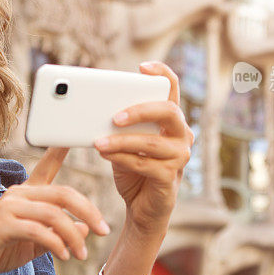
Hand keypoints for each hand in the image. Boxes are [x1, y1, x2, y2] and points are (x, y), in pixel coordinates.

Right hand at [0, 147, 109, 274]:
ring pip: (54, 214)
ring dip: (73, 236)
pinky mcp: (1, 226)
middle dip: (89, 211)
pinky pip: (38, 230)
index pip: (47, 166)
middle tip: (104, 230)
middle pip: (63, 194)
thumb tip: (84, 227)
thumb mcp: (36, 242)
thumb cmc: (0, 251)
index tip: (78, 136)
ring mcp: (7, 208)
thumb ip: (58, 233)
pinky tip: (64, 256)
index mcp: (26, 193)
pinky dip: (56, 244)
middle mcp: (17, 194)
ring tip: (82, 254)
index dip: (62, 150)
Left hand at [93, 61, 193, 236]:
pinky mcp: (170, 178)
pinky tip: (105, 154)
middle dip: (140, 110)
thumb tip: (92, 107)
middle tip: (114, 116)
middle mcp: (182, 135)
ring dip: (121, 140)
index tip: (142, 67)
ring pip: (152, 141)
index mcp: (171, 119)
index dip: (162, 73)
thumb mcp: (123, 140)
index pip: (173, 88)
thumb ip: (118, 124)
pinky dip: (122, 158)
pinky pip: (145, 164)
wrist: (140, 207)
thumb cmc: (133, 167)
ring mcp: (179, 157)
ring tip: (98, 141)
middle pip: (168, 111)